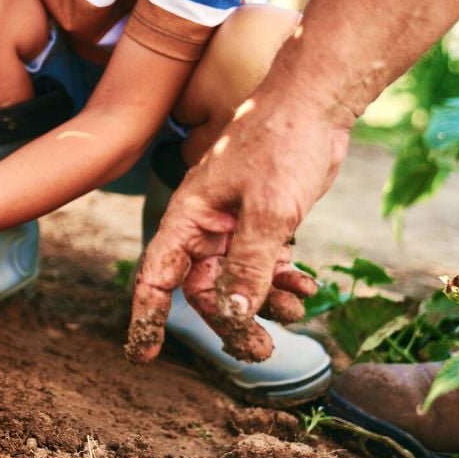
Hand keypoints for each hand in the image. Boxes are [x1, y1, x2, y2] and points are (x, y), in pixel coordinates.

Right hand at [127, 92, 349, 362]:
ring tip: (298, 310)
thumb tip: (232, 317)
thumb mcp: (268, 212)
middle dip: (231, 321)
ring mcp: (235, 223)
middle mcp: (206, 225)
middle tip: (260, 350)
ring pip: (239, 280)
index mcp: (189, 217)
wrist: (315, 102)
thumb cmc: (281, 143)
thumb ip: (249, 266)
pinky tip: (308, 286)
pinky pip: (265, 265)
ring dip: (265, 303)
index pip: (157, 275)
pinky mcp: (263, 220)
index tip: (143, 355)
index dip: (147, 316)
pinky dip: (284, 281)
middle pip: (205, 289)